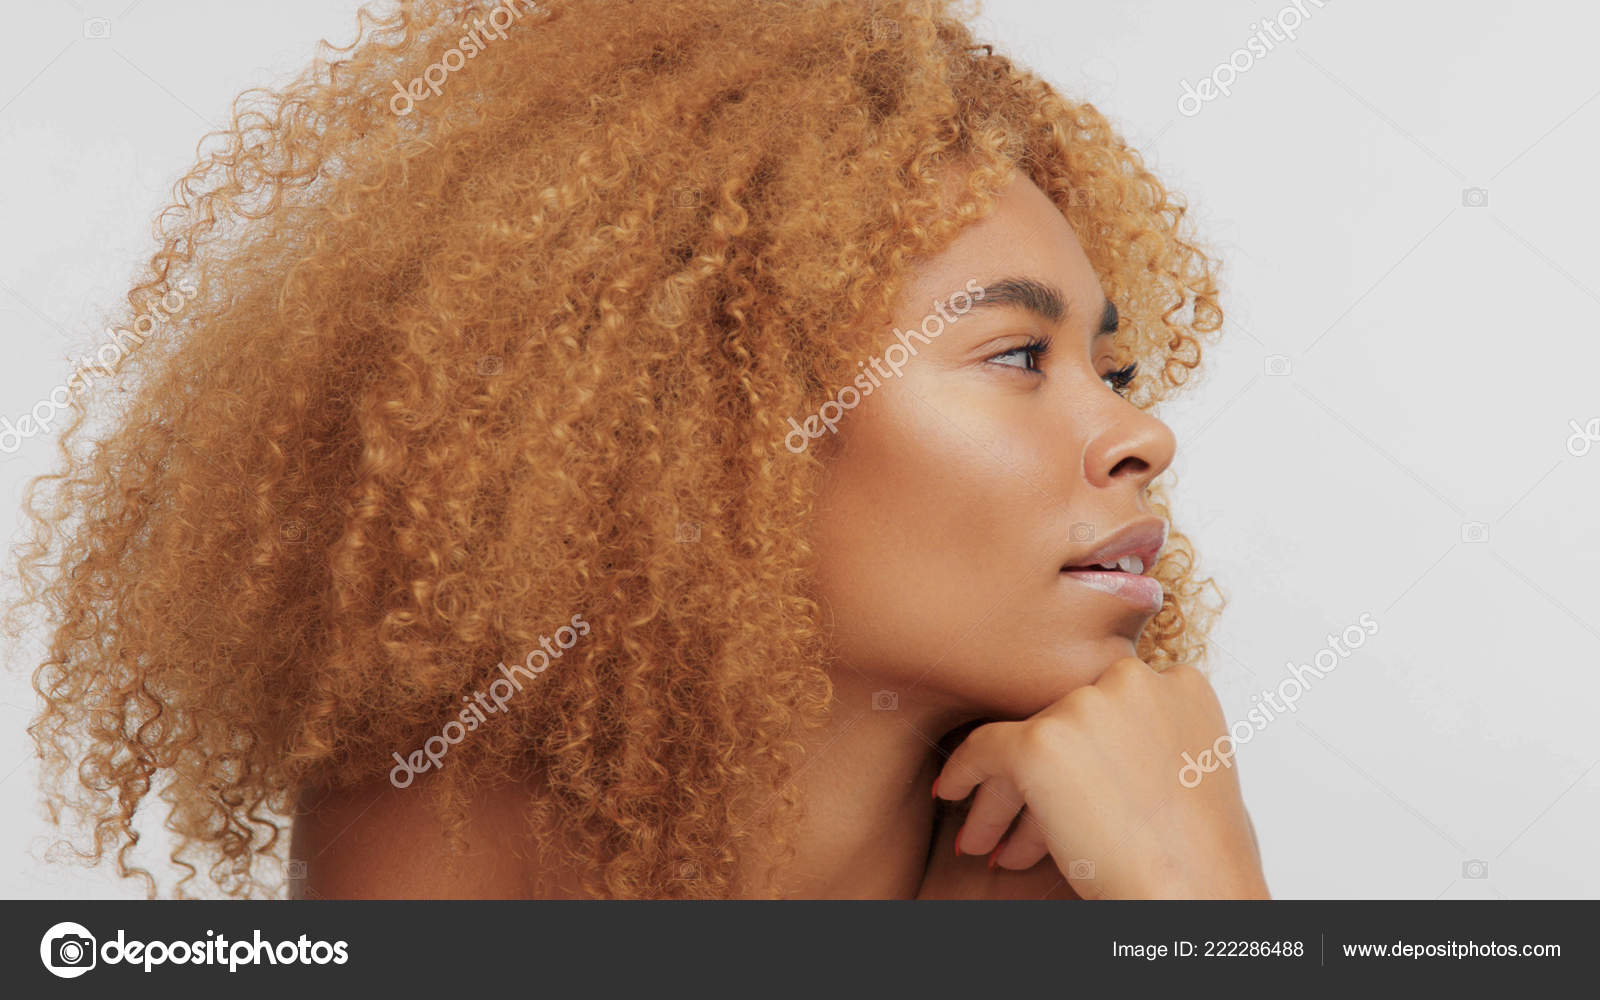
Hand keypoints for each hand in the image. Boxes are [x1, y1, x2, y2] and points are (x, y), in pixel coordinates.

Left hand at [932, 656, 1268, 898]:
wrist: (1196, 893)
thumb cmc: (1205, 857)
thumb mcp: (1195, 772)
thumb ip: (1155, 739)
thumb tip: (1110, 751)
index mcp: (1180, 684)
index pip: (1110, 706)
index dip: (1086, 751)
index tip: (1070, 781)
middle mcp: (1131, 679)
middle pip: (1066, 722)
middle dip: (1047, 777)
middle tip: (1024, 815)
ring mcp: (1085, 705)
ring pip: (1026, 741)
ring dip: (1006, 793)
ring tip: (987, 839)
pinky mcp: (1043, 739)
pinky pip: (984, 749)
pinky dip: (963, 773)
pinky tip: (951, 794)